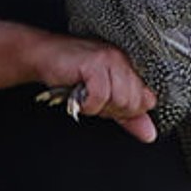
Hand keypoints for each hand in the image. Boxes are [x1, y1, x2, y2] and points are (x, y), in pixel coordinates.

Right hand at [31, 33, 157, 142]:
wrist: (41, 55)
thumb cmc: (69, 74)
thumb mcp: (104, 99)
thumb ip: (128, 116)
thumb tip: (149, 134)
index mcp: (129, 68)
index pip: (147, 101)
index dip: (125, 111)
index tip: (104, 103)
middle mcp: (123, 61)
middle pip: (133, 103)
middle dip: (110, 110)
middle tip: (91, 98)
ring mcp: (111, 60)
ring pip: (120, 100)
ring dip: (97, 107)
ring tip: (83, 95)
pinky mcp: (95, 63)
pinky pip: (101, 96)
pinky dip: (87, 104)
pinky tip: (77, 95)